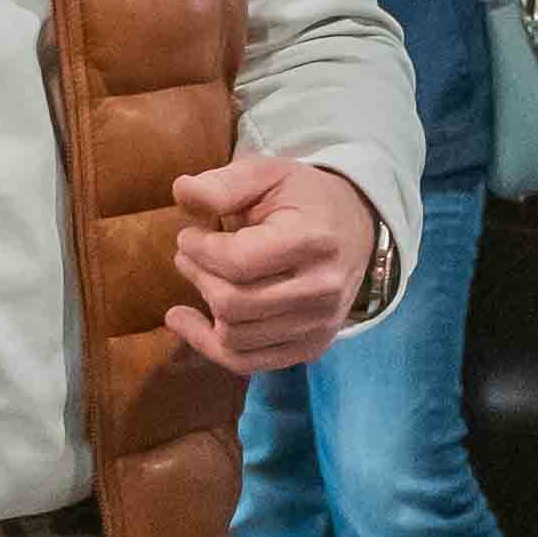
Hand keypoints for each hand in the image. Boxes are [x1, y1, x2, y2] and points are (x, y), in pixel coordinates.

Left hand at [171, 156, 387, 378]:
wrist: (356, 231)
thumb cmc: (304, 200)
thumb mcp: (269, 174)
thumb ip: (225, 183)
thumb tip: (181, 192)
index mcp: (313, 240)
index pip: (238, 262)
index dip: (199, 250)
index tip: (188, 235)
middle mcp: (321, 290)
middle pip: (233, 304)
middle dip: (198, 277)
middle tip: (187, 255)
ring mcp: (319, 325)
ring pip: (235, 337)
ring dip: (204, 307)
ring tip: (198, 277)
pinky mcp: (311, 347)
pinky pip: (246, 362)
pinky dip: (208, 346)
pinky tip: (187, 322)